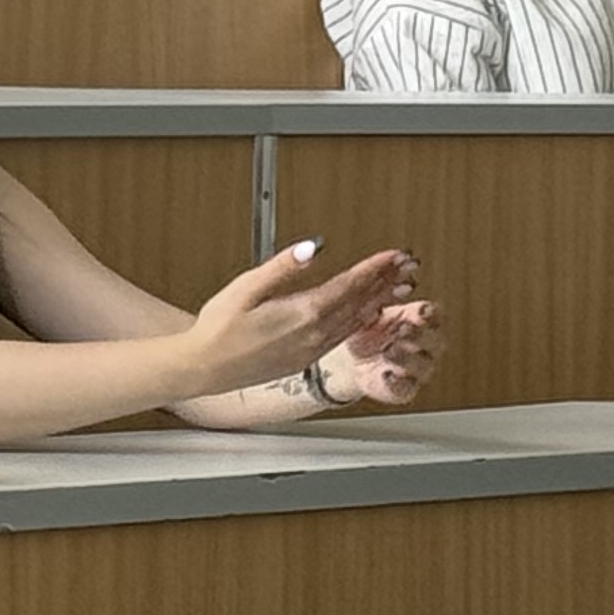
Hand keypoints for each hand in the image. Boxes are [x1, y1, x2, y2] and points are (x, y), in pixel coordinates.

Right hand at [184, 242, 407, 398]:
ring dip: (378, 302)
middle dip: (385, 282)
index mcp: (303, 313)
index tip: (394, 256)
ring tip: (396, 287)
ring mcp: (313, 349)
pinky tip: (366, 315)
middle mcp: (315, 334)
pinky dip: (361, 321)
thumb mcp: (246, 287)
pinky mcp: (307, 358)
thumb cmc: (219, 327)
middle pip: (360, 304)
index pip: (350, 286)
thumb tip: (312, 248)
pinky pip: (344, 336)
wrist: (206, 367)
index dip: (375, 268)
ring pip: (356, 322)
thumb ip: (283, 267)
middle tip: (407, 266)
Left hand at [313, 297, 445, 410]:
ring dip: (409, 356)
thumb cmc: (365, 330)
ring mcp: (414, 369)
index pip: (434, 315)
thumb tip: (390, 261)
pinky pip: (407, 388)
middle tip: (403, 329)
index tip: (420, 310)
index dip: (431, 313)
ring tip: (389, 349)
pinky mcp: (403, 389)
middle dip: (420, 334)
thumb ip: (379, 287)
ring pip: (424, 365)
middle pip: (436, 340)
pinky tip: (387, 373)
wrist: (349, 362)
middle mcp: (421, 346)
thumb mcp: (367, 306)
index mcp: (415, 320)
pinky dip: (398, 381)